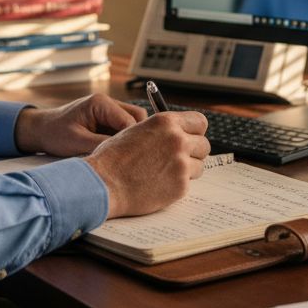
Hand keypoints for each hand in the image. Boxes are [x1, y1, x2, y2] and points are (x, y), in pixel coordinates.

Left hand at [13, 94, 147, 156]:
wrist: (40, 130)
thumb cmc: (54, 134)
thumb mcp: (78, 142)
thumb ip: (104, 145)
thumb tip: (126, 154)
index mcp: (101, 103)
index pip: (131, 120)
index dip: (135, 139)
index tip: (136, 159)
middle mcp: (108, 103)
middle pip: (138, 118)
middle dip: (137, 138)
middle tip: (132, 159)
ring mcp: (108, 110)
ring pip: (133, 123)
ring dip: (130, 139)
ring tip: (124, 158)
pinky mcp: (107, 119)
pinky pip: (124, 129)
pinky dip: (124, 141)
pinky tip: (118, 155)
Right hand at [83, 111, 209, 217]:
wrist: (104, 183)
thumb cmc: (113, 158)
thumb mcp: (136, 130)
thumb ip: (160, 129)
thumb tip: (178, 131)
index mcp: (165, 122)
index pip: (200, 122)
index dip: (195, 131)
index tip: (190, 137)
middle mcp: (177, 140)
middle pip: (204, 144)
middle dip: (194, 152)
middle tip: (179, 159)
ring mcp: (181, 164)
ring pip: (199, 165)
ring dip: (187, 170)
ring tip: (165, 173)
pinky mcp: (181, 186)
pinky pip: (189, 184)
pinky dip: (177, 185)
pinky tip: (159, 184)